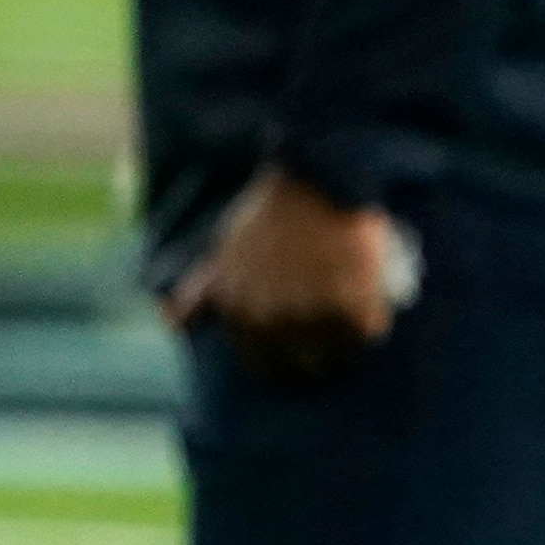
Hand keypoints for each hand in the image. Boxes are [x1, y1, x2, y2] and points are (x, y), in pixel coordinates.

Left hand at [165, 164, 408, 380]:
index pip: (263, 365)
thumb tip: (171, 323)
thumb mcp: (224, 253)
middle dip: (319, 345)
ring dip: (347, 332)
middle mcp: (270, 321)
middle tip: (331, 313)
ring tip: (350, 300)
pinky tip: (368, 294)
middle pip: (305, 364)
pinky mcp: (350, 307)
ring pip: (339, 352)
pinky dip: (373, 315)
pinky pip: (369, 331)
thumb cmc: (270, 215)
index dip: (285, 349)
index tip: (300, 330)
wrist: (314, 180)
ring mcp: (310, 316)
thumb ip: (200, 294)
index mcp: (238, 314)